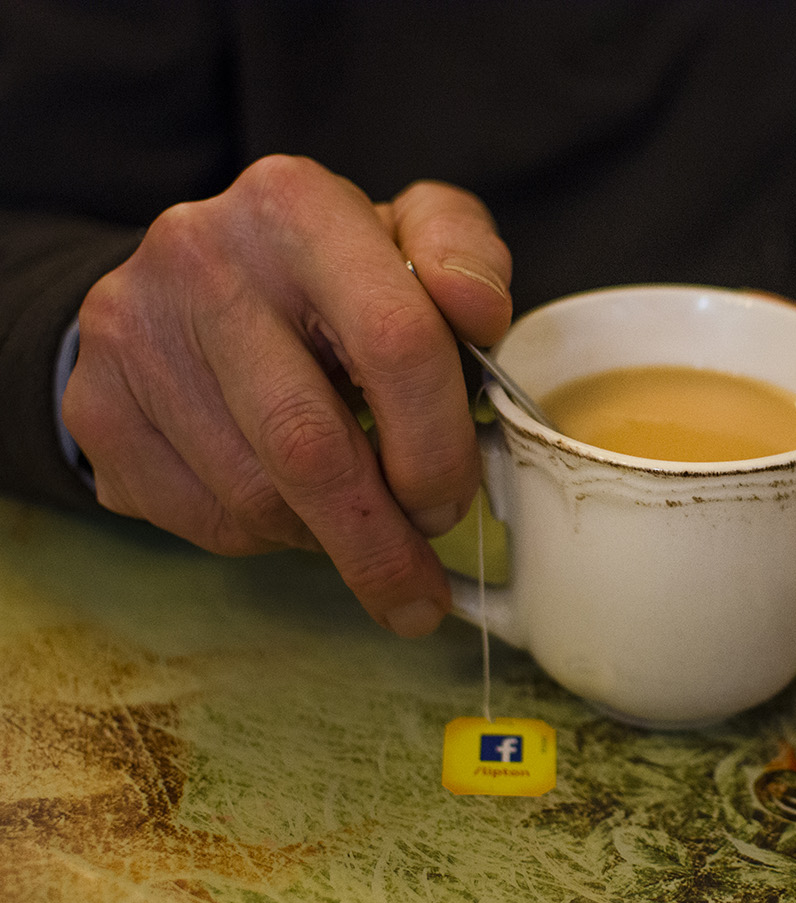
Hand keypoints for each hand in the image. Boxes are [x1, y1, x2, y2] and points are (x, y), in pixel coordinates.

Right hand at [63, 155, 511, 634]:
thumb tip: (479, 310)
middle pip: (312, 446)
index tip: (454, 502)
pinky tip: (286, 506)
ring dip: (323, 539)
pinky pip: (199, 518)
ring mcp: (133, 330)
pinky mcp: (94, 400)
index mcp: (296, 205)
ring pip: (255, 498)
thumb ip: (469, 259)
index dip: (440, 448)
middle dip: (380, 540)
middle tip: (416, 583)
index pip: (398, 345)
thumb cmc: (335, 276)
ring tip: (353, 523)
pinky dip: (261, 537)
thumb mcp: (415, 238)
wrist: (194, 281)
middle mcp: (200, 254)